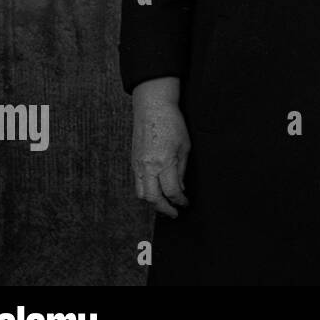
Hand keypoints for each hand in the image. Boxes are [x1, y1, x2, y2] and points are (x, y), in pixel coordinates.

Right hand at [131, 78, 189, 217]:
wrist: (152, 108)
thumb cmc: (172, 124)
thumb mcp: (184, 147)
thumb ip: (181, 170)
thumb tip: (181, 188)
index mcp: (164, 162)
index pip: (171, 191)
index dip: (180, 201)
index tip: (185, 203)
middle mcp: (148, 166)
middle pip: (153, 198)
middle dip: (164, 209)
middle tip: (174, 212)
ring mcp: (137, 165)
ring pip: (141, 194)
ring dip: (153, 203)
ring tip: (165, 205)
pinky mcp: (133, 162)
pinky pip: (137, 184)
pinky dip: (146, 192)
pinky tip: (156, 191)